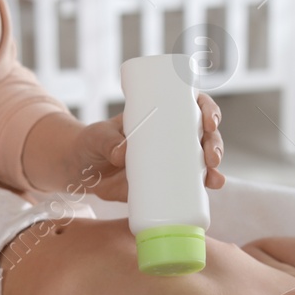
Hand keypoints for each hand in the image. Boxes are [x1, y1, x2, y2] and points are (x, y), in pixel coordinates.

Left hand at [57, 93, 226, 201]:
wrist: (80, 171)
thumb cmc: (91, 144)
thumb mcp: (97, 136)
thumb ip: (107, 142)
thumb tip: (122, 154)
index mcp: (160, 115)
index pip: (191, 106)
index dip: (207, 110)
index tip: (209, 121)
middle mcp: (171, 137)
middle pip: (204, 135)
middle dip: (215, 144)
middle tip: (211, 156)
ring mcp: (169, 161)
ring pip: (202, 160)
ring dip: (215, 168)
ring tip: (215, 178)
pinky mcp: (164, 184)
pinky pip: (190, 185)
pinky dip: (204, 186)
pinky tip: (212, 188)